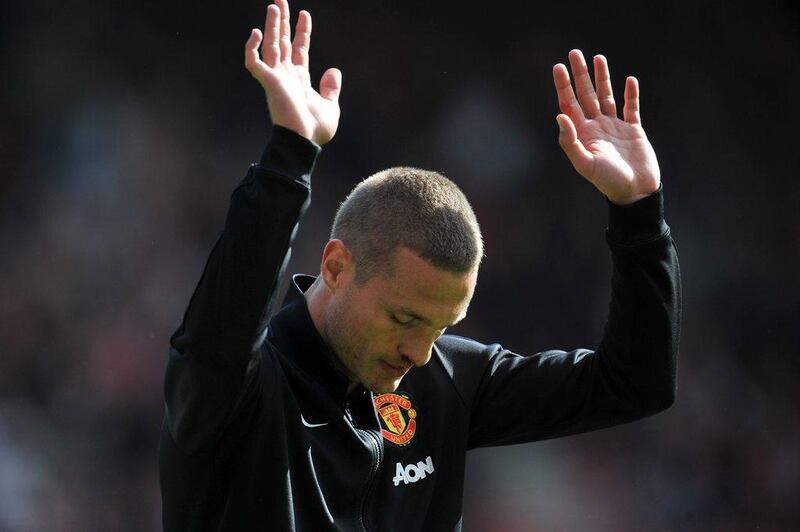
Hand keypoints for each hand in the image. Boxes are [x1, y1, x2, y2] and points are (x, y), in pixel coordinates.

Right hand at [245, 0, 341, 144]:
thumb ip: (331, 88)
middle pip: (283, 42)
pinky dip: (252, 47)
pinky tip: (257, 33)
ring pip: (271, 45)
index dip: (302, 32)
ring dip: (272, 26)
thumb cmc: (315, 130)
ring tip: (274, 5)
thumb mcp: (331, 106)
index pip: (299, 49)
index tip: (305, 14)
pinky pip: (254, 62)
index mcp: (299, 79)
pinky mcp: (268, 83)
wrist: (305, 141)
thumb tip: (334, 71)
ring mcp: (276, 78)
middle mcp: (286, 76)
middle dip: (282, 22)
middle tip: (280, 1)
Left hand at [553, 50, 659, 204]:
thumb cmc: (607, 181)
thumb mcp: (585, 164)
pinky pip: (632, 108)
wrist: (634, 192)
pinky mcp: (634, 130)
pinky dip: (631, 94)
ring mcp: (615, 127)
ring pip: (607, 96)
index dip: (563, 86)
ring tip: (598, 58)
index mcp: (582, 134)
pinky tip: (629, 80)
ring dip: (603, 78)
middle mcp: (596, 127)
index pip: (569, 104)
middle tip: (574, 53)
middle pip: (586, 95)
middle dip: (580, 74)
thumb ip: (570, 142)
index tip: (558, 67)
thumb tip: (560, 116)